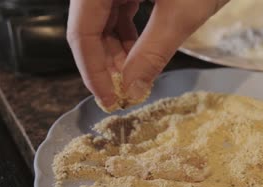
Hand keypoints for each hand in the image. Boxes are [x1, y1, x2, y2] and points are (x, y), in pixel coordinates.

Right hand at [67, 0, 229, 109]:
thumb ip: (152, 53)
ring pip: (101, 19)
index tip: (108, 100)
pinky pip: (116, 9)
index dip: (92, 71)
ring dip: (116, 50)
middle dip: (106, 62)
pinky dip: (126, 33)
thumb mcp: (181, 14)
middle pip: (88, 26)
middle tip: (125, 91)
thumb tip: (132, 90)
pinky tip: (140, 51)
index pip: (81, 31)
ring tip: (135, 75)